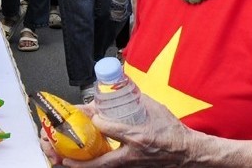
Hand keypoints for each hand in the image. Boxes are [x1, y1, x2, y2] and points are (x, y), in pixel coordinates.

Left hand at [59, 96, 194, 166]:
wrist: (187, 152)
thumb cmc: (172, 131)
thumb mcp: (154, 109)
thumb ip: (134, 100)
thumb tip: (117, 90)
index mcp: (138, 136)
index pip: (109, 129)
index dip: (95, 121)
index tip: (88, 115)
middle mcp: (133, 154)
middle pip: (101, 161)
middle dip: (80, 162)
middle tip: (64, 158)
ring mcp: (133, 164)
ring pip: (104, 167)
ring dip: (86, 166)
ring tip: (68, 163)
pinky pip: (111, 167)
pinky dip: (98, 164)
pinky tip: (88, 161)